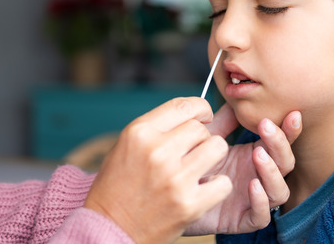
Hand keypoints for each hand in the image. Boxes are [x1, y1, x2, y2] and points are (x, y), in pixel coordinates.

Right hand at [84, 97, 232, 243]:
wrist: (109, 227)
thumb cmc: (119, 184)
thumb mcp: (130, 145)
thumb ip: (162, 126)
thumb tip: (204, 108)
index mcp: (140, 132)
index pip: (184, 105)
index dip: (201, 108)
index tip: (205, 116)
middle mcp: (156, 151)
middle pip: (201, 128)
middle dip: (202, 139)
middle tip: (193, 153)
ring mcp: (174, 178)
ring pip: (218, 148)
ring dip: (213, 158)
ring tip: (200, 168)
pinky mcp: (189, 204)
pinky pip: (223, 183)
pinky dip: (218, 186)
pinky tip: (204, 189)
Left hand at [184, 104, 301, 235]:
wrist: (169, 195)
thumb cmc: (191, 166)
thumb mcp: (207, 139)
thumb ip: (223, 121)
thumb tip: (238, 98)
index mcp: (255, 156)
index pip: (280, 142)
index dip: (289, 130)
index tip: (292, 114)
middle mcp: (259, 177)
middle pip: (285, 163)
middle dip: (280, 144)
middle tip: (265, 127)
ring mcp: (253, 199)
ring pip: (279, 191)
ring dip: (273, 172)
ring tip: (258, 154)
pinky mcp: (242, 220)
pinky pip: (261, 216)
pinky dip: (261, 202)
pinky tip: (252, 186)